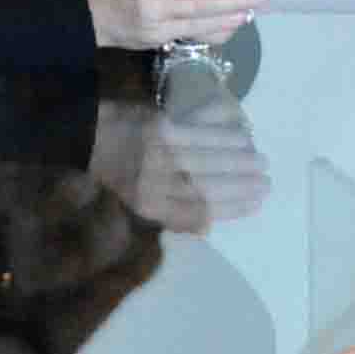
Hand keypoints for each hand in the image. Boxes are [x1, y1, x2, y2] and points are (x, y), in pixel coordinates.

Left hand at [90, 94, 273, 232]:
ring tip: (259, 158)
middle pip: (209, 184)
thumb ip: (172, 214)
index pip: (201, 210)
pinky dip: (224, 131)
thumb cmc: (117, 174)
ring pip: (209, 156)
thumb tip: (208, 226)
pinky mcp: (161, 126)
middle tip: (266, 180)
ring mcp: (159, 153)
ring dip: (239, 157)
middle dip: (242, 184)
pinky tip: (241, 133)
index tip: (257, 202)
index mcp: (151, 206)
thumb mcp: (139, 203)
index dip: (233, 208)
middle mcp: (156, 182)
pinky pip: (200, 128)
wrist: (88, 137)